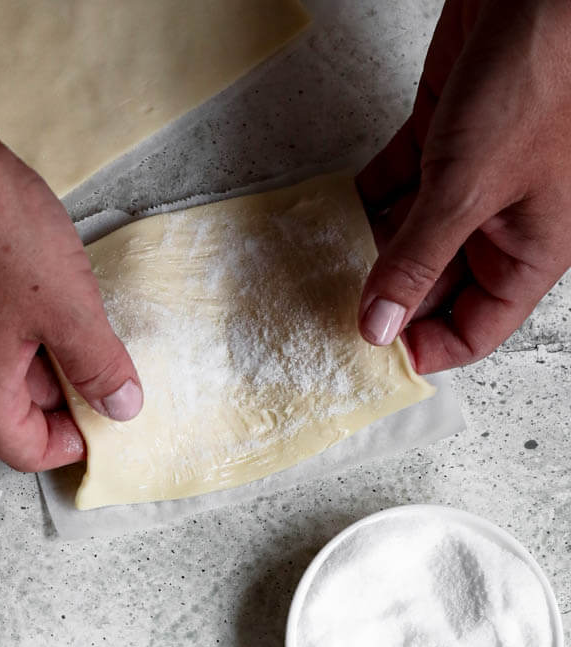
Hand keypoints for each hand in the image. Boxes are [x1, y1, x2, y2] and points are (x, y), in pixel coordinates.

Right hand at [0, 95, 141, 470]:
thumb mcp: (70, 310)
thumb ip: (99, 367)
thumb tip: (122, 408)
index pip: (27, 451)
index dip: (74, 441)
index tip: (109, 410)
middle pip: (12, 411)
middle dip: (63, 392)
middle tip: (105, 357)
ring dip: (40, 353)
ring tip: (79, 314)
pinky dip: (14, 324)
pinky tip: (42, 286)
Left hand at [356, 0, 570, 372]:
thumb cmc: (542, 78)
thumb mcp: (469, 189)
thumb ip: (418, 260)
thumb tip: (379, 326)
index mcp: (529, 252)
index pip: (474, 328)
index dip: (425, 346)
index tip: (369, 352)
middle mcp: (502, 224)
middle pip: (436, 287)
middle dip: (387, 299)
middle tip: (329, 313)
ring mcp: (472, 182)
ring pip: (412, 237)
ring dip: (370, 251)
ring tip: (320, 270)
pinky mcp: (445, 138)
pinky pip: (400, 184)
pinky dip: (369, 199)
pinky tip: (336, 215)